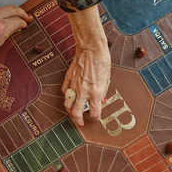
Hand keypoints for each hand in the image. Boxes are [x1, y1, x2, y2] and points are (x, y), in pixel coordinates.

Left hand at [0, 5, 31, 68]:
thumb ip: (8, 33)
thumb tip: (14, 28)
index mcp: (0, 26)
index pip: (18, 20)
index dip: (23, 22)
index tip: (24, 23)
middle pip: (12, 9)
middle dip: (20, 12)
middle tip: (24, 15)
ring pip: (1, 8)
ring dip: (7, 12)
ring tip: (9, 18)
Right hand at [61, 5, 110, 126]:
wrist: (91, 48)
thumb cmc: (101, 61)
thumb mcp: (107, 78)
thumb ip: (102, 91)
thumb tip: (100, 101)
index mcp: (95, 92)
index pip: (95, 113)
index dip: (95, 118)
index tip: (96, 118)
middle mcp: (83, 91)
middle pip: (76, 113)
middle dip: (78, 120)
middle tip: (80, 123)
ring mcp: (74, 85)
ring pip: (67, 104)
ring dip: (70, 110)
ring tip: (73, 112)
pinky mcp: (68, 79)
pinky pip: (64, 91)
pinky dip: (66, 95)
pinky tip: (70, 96)